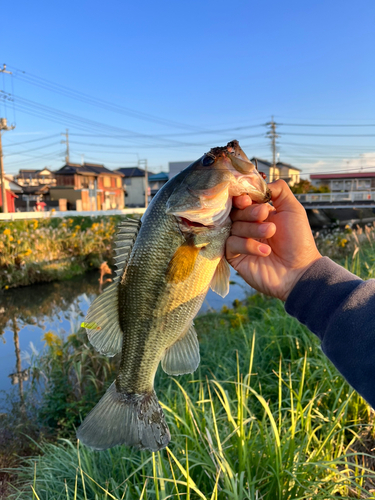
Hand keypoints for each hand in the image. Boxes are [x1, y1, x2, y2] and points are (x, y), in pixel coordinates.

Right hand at [226, 179, 321, 300]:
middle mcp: (248, 226)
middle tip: (265, 215)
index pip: (242, 200)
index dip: (242, 198)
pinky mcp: (235, 257)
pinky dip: (248, 246)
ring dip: (253, 229)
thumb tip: (260, 183)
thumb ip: (279, 190)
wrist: (300, 272)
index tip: (247, 199)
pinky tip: (265, 252)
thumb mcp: (293, 209)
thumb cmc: (299, 241)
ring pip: (234, 227)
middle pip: (236, 212)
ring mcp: (240, 241)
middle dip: (250, 212)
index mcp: (259, 213)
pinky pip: (231, 245)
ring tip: (271, 234)